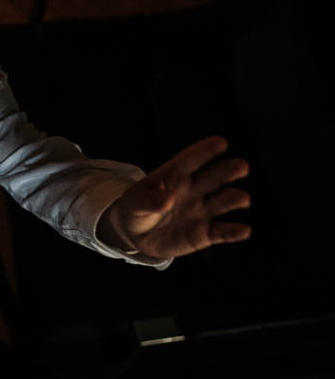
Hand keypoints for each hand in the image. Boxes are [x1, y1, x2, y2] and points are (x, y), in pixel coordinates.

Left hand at [100, 135, 250, 258]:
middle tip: (241, 166)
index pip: (190, 161)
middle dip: (227, 171)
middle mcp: (193, 190)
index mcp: (175, 176)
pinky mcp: (204, 234)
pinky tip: (244, 230)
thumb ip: (148, 200)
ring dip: (233, 199)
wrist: (136, 236)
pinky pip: (221, 232)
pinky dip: (232, 232)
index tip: (220, 142)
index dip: (204, 151)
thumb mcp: (134, 203)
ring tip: (242, 198)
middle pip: (212, 178)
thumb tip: (168, 199)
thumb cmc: (136, 209)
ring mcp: (201, 211)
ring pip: (222, 202)